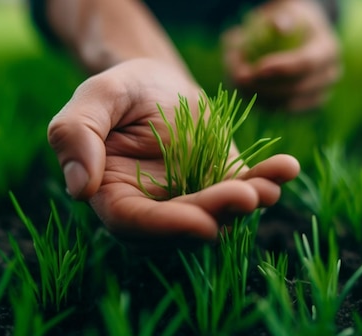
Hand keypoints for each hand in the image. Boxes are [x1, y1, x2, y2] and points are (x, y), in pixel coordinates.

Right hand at [48, 59, 299, 243]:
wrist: (157, 82)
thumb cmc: (120, 90)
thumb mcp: (94, 98)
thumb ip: (75, 134)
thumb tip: (80, 188)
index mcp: (113, 195)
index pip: (134, 224)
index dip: (167, 228)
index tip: (202, 223)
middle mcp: (153, 208)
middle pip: (183, 225)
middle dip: (217, 214)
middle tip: (246, 196)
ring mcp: (190, 198)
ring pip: (219, 213)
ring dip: (247, 203)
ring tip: (269, 186)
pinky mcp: (221, 182)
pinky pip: (244, 186)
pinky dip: (267, 180)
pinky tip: (287, 167)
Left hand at [223, 0, 341, 110]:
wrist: (300, 36)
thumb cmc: (289, 20)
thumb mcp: (287, 12)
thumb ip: (281, 17)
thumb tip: (278, 27)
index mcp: (329, 50)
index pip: (307, 64)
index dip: (281, 69)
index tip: (256, 68)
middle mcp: (329, 76)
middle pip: (297, 89)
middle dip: (265, 86)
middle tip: (237, 76)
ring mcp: (319, 95)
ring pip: (286, 105)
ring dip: (258, 95)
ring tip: (236, 80)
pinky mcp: (304, 108)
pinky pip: (280, 111)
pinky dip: (259, 103)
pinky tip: (242, 89)